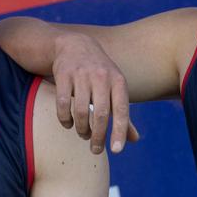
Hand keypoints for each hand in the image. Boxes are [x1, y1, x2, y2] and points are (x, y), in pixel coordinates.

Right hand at [52, 32, 139, 153]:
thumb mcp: (115, 88)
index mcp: (118, 80)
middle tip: (96, 150)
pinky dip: (65, 119)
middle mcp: (101, 76)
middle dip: (98, 136)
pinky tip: (68, 124)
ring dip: (82, 129)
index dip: (120, 131)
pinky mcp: (63, 74)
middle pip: (101, 114)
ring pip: (81, 111)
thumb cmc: (99, 74)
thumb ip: (123, 114)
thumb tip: (134, 140)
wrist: (74, 45)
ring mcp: (81, 74)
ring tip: (83, 135)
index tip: (116, 150)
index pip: (121, 109)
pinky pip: (63, 104)